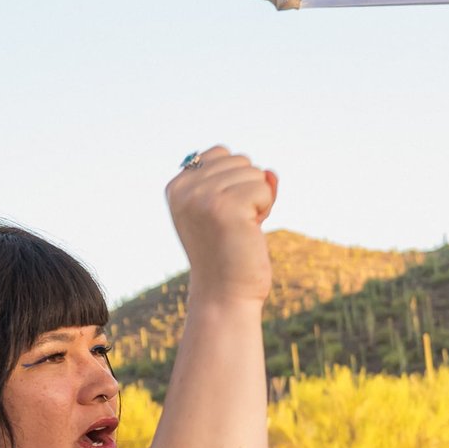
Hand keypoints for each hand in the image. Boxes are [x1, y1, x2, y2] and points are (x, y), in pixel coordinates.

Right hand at [166, 146, 277, 305]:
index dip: (236, 181)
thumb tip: (271, 173)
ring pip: (255, 174)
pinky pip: (264, 188)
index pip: (222, 153)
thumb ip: (242, 182)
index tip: (225, 212)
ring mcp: (202, 196)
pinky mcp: (225, 206)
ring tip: (241, 229)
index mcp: (177, 185)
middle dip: (250, 191)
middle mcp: (184, 188)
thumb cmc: (229, 253)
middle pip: (241, 161)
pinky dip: (265, 209)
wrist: (224, 294)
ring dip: (259, 202)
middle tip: (235, 225)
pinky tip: (250, 231)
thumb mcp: (227, 209)